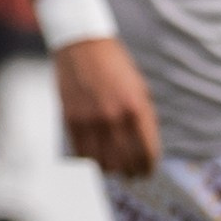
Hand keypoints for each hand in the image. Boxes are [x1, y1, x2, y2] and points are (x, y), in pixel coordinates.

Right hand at [53, 34, 161, 176]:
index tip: (148, 172)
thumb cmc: (114, 65)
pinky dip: (90, 160)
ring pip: (103, 162)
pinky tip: (95, 157)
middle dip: (131, 173)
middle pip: (126, 162)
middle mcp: (114, 118)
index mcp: (136, 108)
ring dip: (110, 169)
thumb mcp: (139, 89)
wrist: (81, 45)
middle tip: (132, 176)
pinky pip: (82, 153)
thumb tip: (145, 147)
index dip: (148, 167)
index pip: (147, 151)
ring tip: (114, 168)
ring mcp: (91, 120)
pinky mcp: (72, 120)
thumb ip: (143, 117)